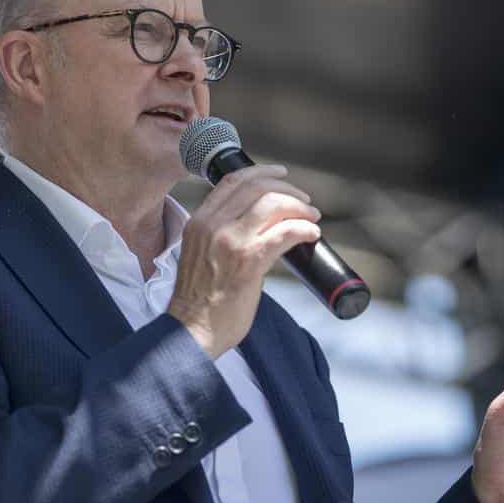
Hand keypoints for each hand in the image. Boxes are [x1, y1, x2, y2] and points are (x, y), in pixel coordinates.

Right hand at [168, 165, 320, 358]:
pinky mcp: (249, 261)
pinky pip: (285, 232)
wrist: (192, 330)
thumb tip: (260, 227)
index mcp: (199, 222)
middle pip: (256, 187)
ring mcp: (230, 242)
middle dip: (287, 189)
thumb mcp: (201, 254)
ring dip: (299, 208)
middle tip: (304, 201)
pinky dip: (303, 229)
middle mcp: (212, 225)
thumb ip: (220, 235)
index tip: (280, 174)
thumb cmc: (200, 301)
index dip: (260, 172)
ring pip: (273, 204)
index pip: (232, 181)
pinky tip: (311, 235)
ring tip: (311, 218)